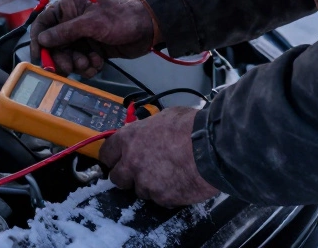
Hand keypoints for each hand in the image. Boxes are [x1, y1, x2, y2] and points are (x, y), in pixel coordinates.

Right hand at [29, 0, 157, 76]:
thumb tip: (42, 39)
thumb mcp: (91, 23)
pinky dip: (89, 66)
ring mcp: (83, 37)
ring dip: (77, 64)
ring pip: (68, 56)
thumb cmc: (121, 17)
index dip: (38, 40)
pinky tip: (99, 63)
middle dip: (62, 58)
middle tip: (69, 67)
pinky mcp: (93, 49)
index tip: (39, 57)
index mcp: (69, 7)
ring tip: (90, 63)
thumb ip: (65, 32)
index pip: (44, 23)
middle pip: (55, 45)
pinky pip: (82, 62)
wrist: (149, 27)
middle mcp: (73, 22)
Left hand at [99, 106, 219, 205]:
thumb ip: (148, 128)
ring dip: (149, 186)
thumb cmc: (192, 128)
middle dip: (127, 176)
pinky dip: (167, 194)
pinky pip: (159, 199)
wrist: (212, 148)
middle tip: (141, 171)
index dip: (112, 158)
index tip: (116, 160)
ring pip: (139, 191)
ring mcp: (146, 182)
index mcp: (129, 138)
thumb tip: (147, 132)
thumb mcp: (164, 117)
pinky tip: (179, 183)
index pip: (106, 154)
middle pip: (117, 178)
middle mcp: (132, 162)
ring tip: (168, 175)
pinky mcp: (162, 198)